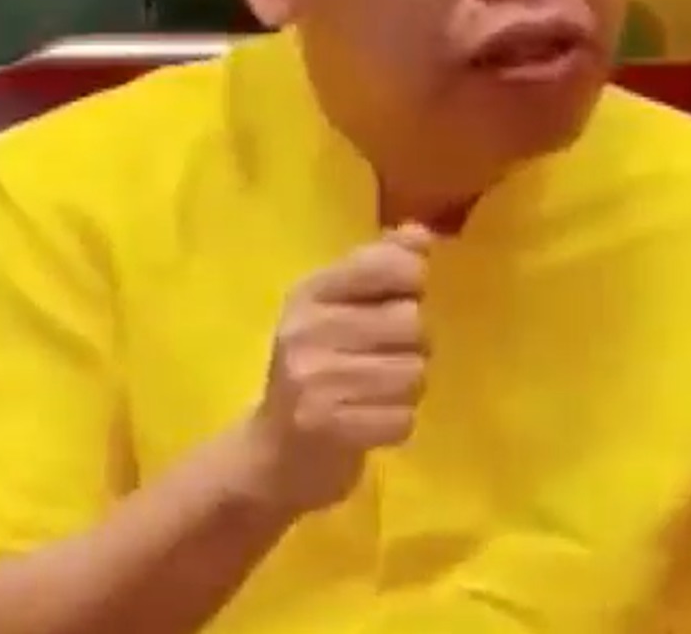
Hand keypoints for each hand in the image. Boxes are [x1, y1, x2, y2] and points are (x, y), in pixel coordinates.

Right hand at [239, 223, 433, 514]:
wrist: (269, 457)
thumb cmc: (316, 372)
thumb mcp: (337, 310)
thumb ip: (381, 266)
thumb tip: (421, 233)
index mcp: (309, 293)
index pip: (388, 264)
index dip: (410, 282)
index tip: (397, 300)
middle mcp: (307, 331)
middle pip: (412, 323)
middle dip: (412, 347)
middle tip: (380, 363)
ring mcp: (315, 381)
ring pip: (415, 373)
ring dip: (406, 391)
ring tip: (372, 396)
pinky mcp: (330, 428)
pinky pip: (404, 419)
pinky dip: (395, 425)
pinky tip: (367, 424)